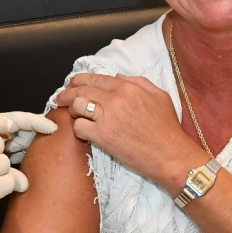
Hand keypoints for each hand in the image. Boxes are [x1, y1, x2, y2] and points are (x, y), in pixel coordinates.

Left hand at [53, 72, 204, 189]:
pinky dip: (78, 129)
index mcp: (128, 87)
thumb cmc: (168, 129)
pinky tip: (83, 132)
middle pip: (81, 88)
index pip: (95, 78)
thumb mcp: (160, 96)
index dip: (79, 80)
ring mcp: (108, 116)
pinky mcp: (103, 136)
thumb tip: (118, 77)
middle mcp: (116, 98)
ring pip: (76, 104)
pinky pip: (79, 126)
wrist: (171, 155)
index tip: (73, 85)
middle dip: (66, 93)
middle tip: (60, 98)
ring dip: (70, 109)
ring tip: (70, 115)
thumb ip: (139, 82)